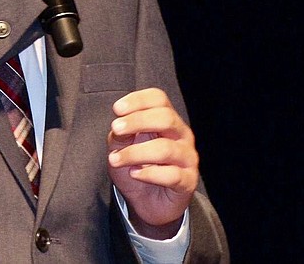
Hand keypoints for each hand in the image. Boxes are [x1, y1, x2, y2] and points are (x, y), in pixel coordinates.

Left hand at [107, 88, 199, 237]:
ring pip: (165, 148)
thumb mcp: (121, 148)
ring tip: (115, 159)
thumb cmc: (136, 168)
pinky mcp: (188, 181)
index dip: (138, 100)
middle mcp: (181, 135)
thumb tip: (118, 125)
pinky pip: (171, 175)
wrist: (147, 204)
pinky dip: (148, 173)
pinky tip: (134, 173)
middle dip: (137, 121)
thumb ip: (120, 134)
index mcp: (167, 120)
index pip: (159, 99)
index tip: (117, 109)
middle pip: (166, 118)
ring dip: (135, 153)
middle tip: (116, 129)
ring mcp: (188, 158)